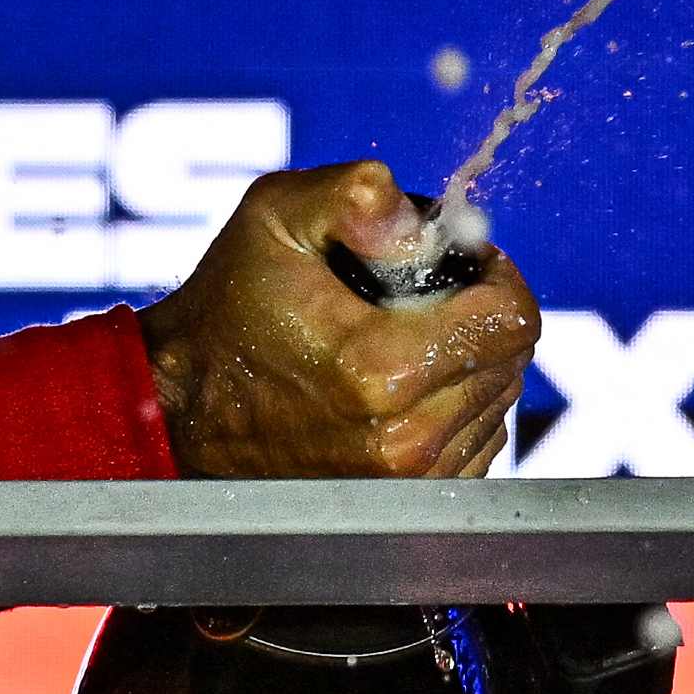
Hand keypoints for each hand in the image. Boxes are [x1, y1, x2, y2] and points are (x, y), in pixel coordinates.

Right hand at [139, 161, 534, 482]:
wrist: (182, 407)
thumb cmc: (230, 310)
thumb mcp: (275, 218)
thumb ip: (355, 194)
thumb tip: (420, 221)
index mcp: (383, 368)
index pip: (511, 320)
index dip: (498, 276)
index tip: (462, 265)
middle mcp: (404, 435)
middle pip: (510, 360)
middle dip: (479, 315)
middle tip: (425, 297)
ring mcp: (405, 478)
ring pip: (497, 402)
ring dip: (470, 362)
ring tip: (408, 339)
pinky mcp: (403, 499)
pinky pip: (476, 443)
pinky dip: (458, 405)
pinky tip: (409, 383)